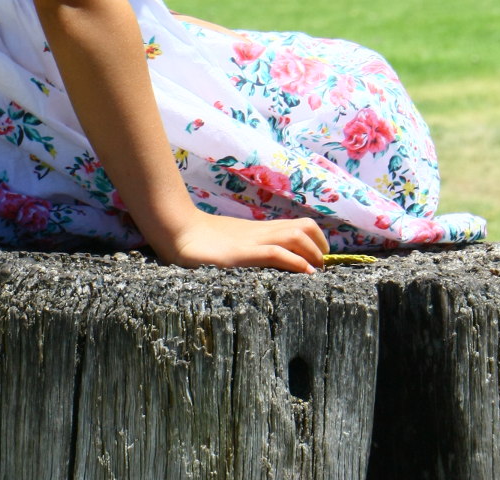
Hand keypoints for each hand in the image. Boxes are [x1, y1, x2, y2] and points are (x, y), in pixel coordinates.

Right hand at [160, 208, 328, 273]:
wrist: (178, 231)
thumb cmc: (203, 241)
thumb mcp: (235, 244)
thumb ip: (252, 250)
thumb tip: (272, 263)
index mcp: (262, 231)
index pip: (301, 226)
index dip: (317, 241)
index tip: (319, 262)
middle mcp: (262, 233)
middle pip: (305, 228)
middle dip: (321, 247)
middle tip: (320, 269)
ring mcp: (253, 242)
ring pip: (296, 236)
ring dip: (313, 254)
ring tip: (315, 273)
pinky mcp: (242, 254)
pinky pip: (276, 253)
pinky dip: (296, 262)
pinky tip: (304, 274)